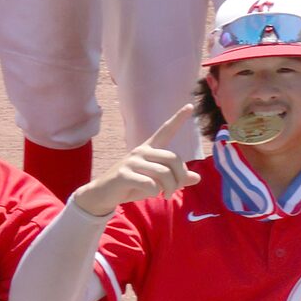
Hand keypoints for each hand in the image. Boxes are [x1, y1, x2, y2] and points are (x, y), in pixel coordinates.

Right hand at [72, 106, 198, 215]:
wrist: (103, 194)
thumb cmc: (132, 186)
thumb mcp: (157, 182)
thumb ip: (175, 178)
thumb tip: (197, 178)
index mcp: (150, 149)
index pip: (166, 130)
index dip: (178, 119)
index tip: (191, 106)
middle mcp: (141, 151)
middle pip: (174, 158)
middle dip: (180, 177)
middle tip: (174, 191)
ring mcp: (132, 161)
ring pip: (164, 173)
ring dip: (169, 188)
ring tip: (166, 195)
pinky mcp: (123, 174)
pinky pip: (150, 184)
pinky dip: (155, 192)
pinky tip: (152, 194)